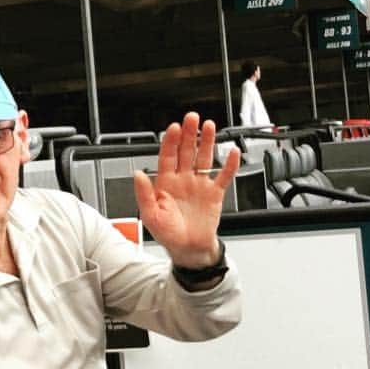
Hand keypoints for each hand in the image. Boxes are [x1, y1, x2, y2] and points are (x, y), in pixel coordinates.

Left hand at [133, 114, 239, 268]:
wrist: (189, 250)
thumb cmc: (168, 234)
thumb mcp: (150, 215)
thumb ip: (143, 193)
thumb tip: (137, 174)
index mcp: (165, 183)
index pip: (167, 156)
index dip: (170, 141)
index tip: (173, 128)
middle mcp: (183, 180)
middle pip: (186, 151)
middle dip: (189, 133)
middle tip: (192, 118)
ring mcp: (199, 185)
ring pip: (204, 158)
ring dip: (207, 142)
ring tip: (209, 126)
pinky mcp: (214, 194)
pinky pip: (223, 176)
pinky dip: (229, 164)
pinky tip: (232, 152)